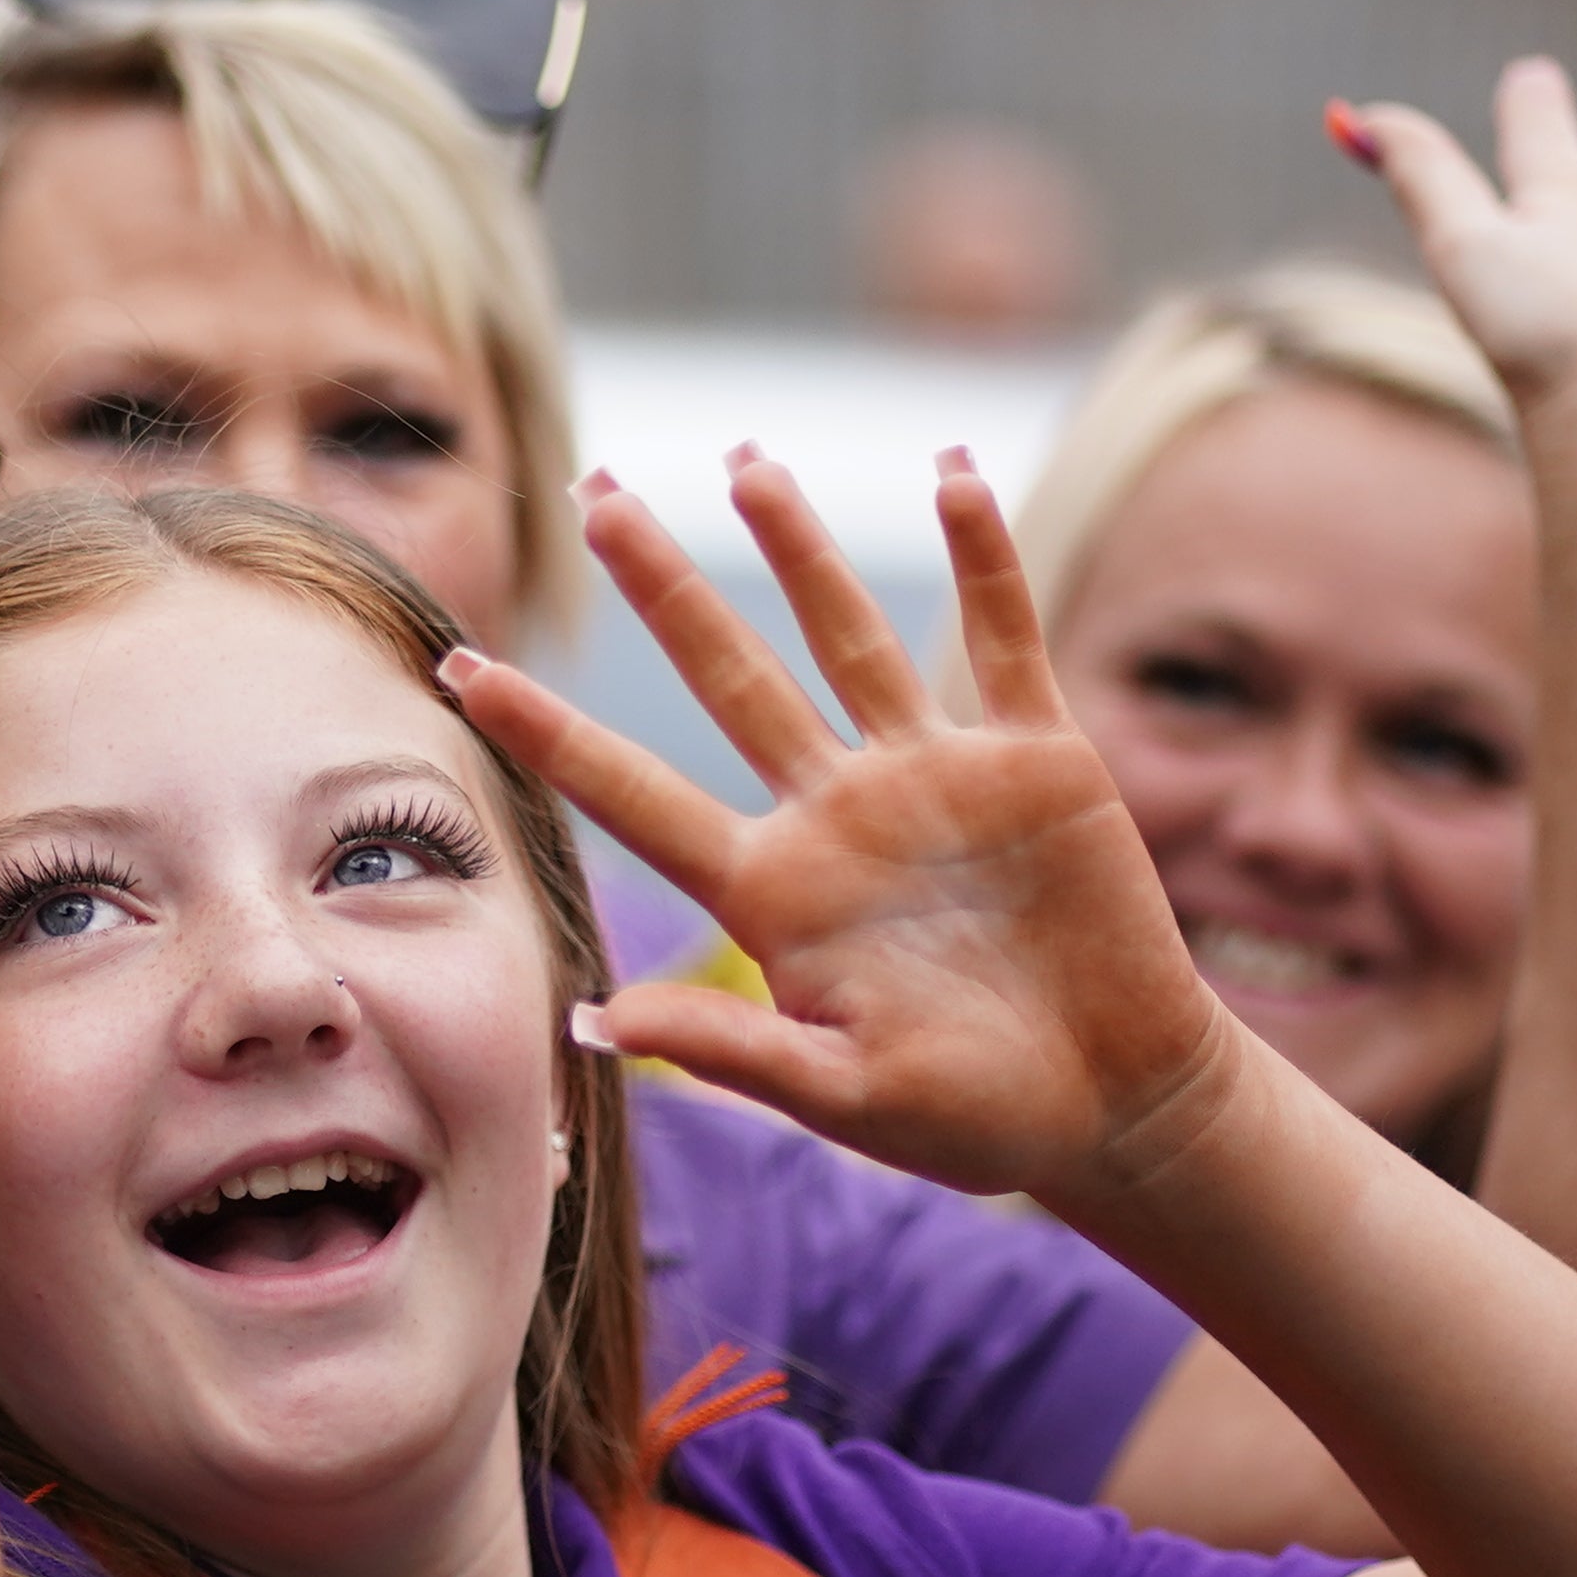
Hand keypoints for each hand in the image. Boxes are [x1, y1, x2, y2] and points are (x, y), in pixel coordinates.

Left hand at [447, 453, 1244, 1209]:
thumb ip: (733, 1052)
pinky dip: (981, 555)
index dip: (548, 731)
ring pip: (848, 635)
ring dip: (800, 547)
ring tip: (745, 458)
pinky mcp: (1036, 759)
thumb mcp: (847, 1098)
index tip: (459, 666)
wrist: (1117, 1105)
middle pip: (727, 676)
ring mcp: (933, 776)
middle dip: (662, 585)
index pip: (632, 793)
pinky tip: (953, 474)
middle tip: (594, 493)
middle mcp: (837, 814)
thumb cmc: (976, 1118)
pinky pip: (1000, 637)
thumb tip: (594, 1019)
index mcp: (775, 893)